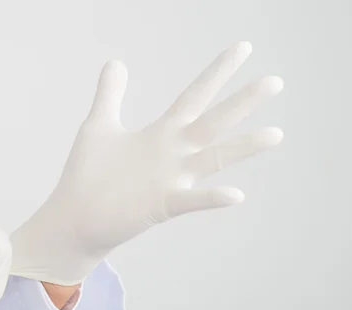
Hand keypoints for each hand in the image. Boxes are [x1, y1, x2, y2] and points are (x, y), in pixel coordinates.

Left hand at [10, 42, 282, 284]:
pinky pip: (190, 202)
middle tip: (276, 81)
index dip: (218, 73)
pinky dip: (211, 198)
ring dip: (243, 148)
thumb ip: (110, 94)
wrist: (76, 219)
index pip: (195, 97)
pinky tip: (235, 195)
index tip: (243, 48)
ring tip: (276, 133)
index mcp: (161, 134)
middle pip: (213, 122)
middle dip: (242, 102)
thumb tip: (115, 62)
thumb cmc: (87, 175)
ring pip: (212, 160)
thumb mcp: (99, 126)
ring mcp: (169, 181)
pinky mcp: (159, 206)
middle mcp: (172, 154)